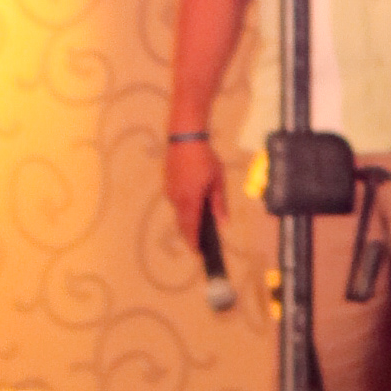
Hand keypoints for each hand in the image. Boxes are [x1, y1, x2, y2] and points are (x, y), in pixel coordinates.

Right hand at [163, 135, 225, 252]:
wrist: (184, 138)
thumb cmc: (204, 159)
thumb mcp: (217, 181)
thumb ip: (219, 203)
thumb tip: (222, 222)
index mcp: (190, 200)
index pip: (190, 227)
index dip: (194, 241)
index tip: (198, 253)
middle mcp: (176, 199)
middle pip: (182, 223)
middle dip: (190, 234)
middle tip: (200, 243)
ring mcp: (170, 192)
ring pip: (178, 212)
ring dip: (187, 220)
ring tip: (199, 225)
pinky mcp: (168, 184)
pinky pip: (176, 202)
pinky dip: (184, 209)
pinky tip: (193, 206)